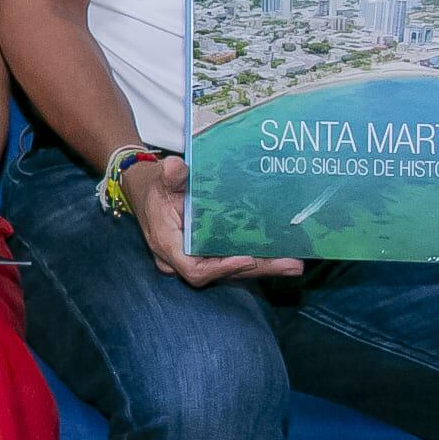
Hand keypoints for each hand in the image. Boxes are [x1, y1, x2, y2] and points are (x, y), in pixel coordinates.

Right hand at [121, 154, 301, 288]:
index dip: (222, 269)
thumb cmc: (153, 187)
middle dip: (256, 269)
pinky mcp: (205, 255)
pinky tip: (281, 255)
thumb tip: (174, 166)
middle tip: (291, 264)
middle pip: (221, 273)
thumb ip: (169, 176)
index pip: (195, 270)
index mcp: (167, 245)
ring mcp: (193, 259)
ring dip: (261, 267)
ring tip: (294, 263)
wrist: (144, 191)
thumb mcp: (160, 179)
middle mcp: (180, 260)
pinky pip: (230, 262)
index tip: (246, 259)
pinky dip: (254, 259)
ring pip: (229, 270)